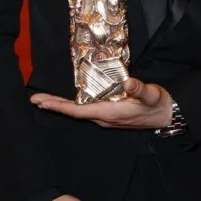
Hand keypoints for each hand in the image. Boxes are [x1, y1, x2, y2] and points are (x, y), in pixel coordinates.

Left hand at [30, 78, 173, 129]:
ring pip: (78, 112)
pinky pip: (85, 110)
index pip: (78, 111)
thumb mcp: (151, 95)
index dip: (60, 106)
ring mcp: (105, 117)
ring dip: (60, 106)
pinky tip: (67, 102)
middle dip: (54, 106)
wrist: (166, 115)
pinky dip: (72, 106)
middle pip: (73, 112)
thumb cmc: (157, 104)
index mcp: (109, 113)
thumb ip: (140, 89)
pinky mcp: (109, 114)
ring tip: (44, 100)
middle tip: (34, 99)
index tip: (43, 102)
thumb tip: (129, 82)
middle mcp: (103, 118)